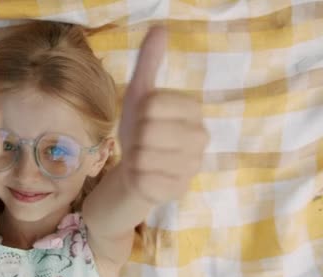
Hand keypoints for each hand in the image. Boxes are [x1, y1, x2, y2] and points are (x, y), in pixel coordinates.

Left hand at [118, 26, 208, 204]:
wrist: (136, 169)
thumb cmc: (139, 129)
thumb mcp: (140, 93)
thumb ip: (149, 62)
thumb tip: (160, 27)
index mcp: (192, 108)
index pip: (152, 103)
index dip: (138, 112)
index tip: (144, 119)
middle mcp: (201, 136)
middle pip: (147, 130)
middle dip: (136, 137)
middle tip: (142, 142)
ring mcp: (193, 165)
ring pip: (144, 156)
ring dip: (134, 158)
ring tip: (144, 158)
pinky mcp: (180, 190)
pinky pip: (144, 179)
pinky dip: (137, 177)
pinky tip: (146, 176)